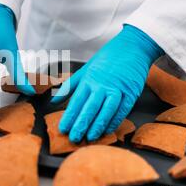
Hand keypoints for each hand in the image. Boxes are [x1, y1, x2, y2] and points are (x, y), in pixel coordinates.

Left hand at [51, 24, 163, 142]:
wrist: (132, 47)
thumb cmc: (107, 58)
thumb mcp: (85, 70)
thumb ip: (69, 87)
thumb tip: (53, 101)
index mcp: (89, 79)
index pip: (76, 101)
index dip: (69, 116)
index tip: (63, 129)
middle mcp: (102, 85)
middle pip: (90, 107)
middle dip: (81, 124)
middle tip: (74, 138)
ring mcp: (117, 89)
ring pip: (106, 110)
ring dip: (98, 125)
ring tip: (90, 137)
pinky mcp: (131, 92)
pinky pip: (122, 110)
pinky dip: (115, 120)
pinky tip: (108, 130)